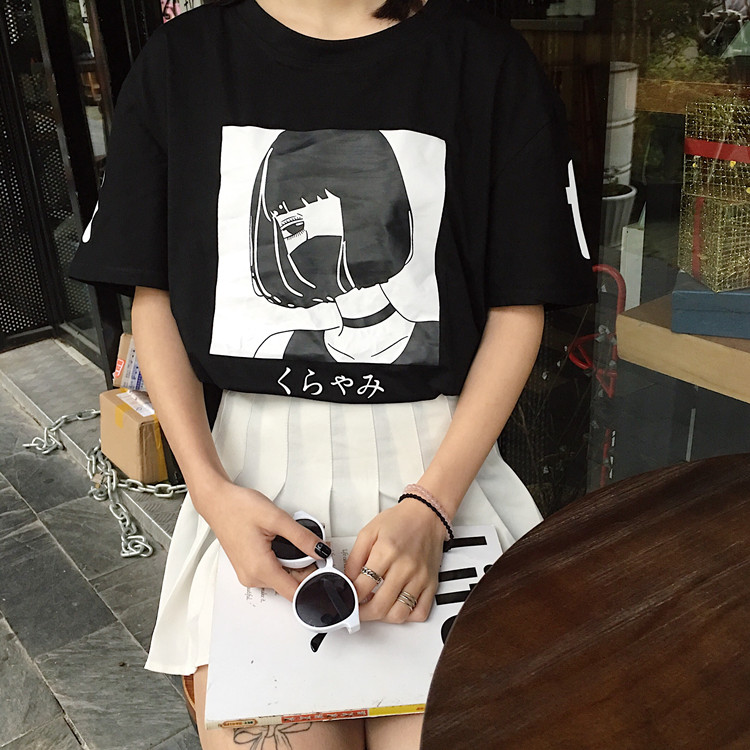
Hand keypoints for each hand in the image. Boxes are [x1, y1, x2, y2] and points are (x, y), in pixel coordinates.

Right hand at [191, 478, 329, 600]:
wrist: (217, 501)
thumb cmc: (238, 507)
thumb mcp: (277, 519)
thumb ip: (302, 538)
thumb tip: (321, 551)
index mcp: (260, 569)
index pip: (295, 592)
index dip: (314, 581)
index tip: (324, 567)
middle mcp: (252, 578)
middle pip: (291, 584)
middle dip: (305, 565)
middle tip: (308, 542)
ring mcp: (248, 575)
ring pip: (282, 577)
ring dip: (293, 561)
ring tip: (288, 537)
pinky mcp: (247, 568)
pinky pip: (272, 571)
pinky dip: (281, 559)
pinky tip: (279, 542)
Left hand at [344, 499, 445, 623]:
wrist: (427, 514)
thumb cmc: (399, 521)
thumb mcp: (368, 532)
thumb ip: (354, 557)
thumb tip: (347, 580)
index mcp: (386, 551)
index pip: (362, 587)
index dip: (350, 597)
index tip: (347, 597)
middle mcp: (405, 566)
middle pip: (379, 606)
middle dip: (363, 613)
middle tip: (357, 609)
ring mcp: (420, 577)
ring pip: (399, 614)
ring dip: (383, 617)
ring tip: (376, 607)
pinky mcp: (431, 583)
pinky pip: (420, 613)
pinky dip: (407, 616)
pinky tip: (397, 606)